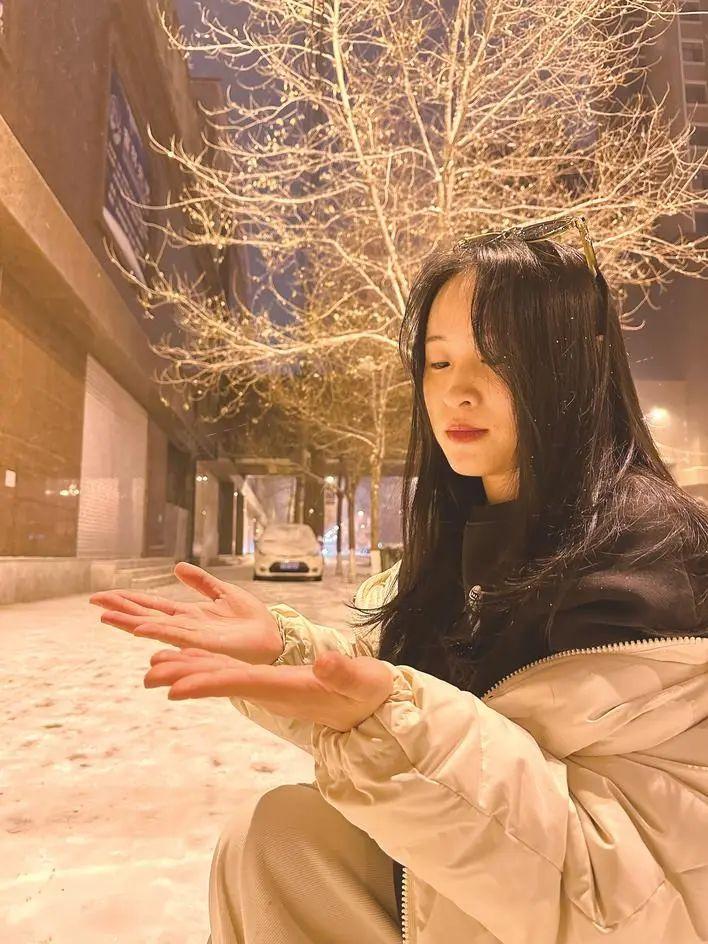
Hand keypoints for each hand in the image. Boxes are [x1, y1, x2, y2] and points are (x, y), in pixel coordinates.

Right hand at [89, 563, 283, 664]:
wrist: (272, 637)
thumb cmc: (251, 620)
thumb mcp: (223, 592)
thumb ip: (201, 582)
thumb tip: (176, 567)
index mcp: (188, 615)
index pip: (152, 605)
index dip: (129, 600)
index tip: (105, 595)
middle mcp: (184, 626)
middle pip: (146, 615)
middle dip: (121, 609)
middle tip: (95, 602)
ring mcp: (192, 636)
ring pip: (154, 627)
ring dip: (130, 622)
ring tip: (106, 616)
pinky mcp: (204, 642)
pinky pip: (176, 635)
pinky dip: (157, 631)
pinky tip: (140, 627)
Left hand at [142, 647, 395, 732]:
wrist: (370, 708)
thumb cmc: (367, 693)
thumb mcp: (363, 680)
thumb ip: (344, 672)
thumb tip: (327, 661)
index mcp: (286, 688)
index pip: (240, 684)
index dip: (207, 683)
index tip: (175, 688)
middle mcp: (270, 691)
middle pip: (220, 682)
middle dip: (185, 677)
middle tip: (147, 674)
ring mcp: (268, 688)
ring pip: (221, 677)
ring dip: (189, 671)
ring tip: (154, 666)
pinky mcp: (270, 682)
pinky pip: (232, 673)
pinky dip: (207, 665)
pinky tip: (189, 661)